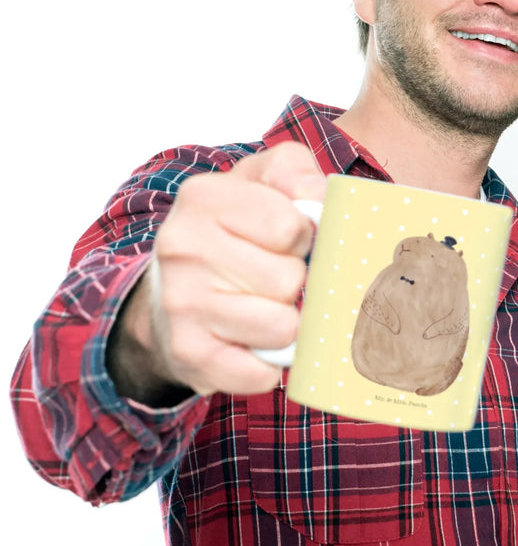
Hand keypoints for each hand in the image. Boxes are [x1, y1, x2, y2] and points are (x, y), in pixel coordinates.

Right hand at [109, 142, 325, 400]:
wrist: (171, 292)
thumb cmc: (234, 231)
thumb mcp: (261, 182)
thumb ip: (295, 172)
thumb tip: (319, 197)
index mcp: (203, 197)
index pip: (292, 227)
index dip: (302, 238)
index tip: (284, 240)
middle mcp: (182, 247)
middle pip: (289, 280)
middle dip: (294, 282)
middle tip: (270, 276)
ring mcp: (181, 303)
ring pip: (283, 327)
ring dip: (286, 323)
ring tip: (263, 306)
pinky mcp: (188, 354)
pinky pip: (262, 373)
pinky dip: (269, 364)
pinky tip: (252, 343)